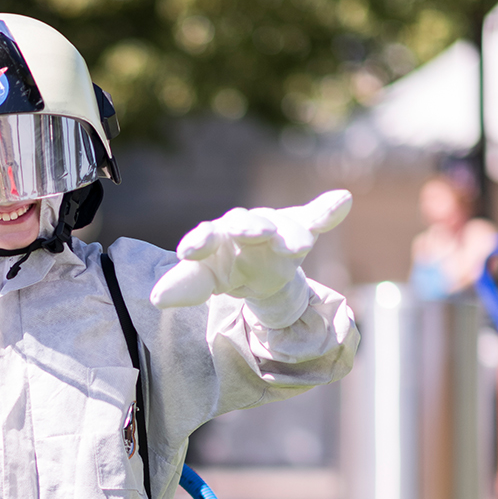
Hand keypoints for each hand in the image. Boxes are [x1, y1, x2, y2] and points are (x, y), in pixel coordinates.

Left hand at [150, 189, 350, 315]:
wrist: (256, 269)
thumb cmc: (223, 270)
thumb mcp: (203, 281)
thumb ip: (182, 287)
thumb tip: (155, 299)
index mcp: (215, 237)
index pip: (205, 237)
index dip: (197, 243)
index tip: (186, 252)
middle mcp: (243, 225)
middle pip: (244, 223)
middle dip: (248, 227)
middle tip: (249, 232)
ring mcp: (274, 227)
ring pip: (282, 225)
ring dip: (289, 233)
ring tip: (297, 246)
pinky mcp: (300, 230)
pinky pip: (315, 218)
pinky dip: (328, 209)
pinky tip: (343, 199)